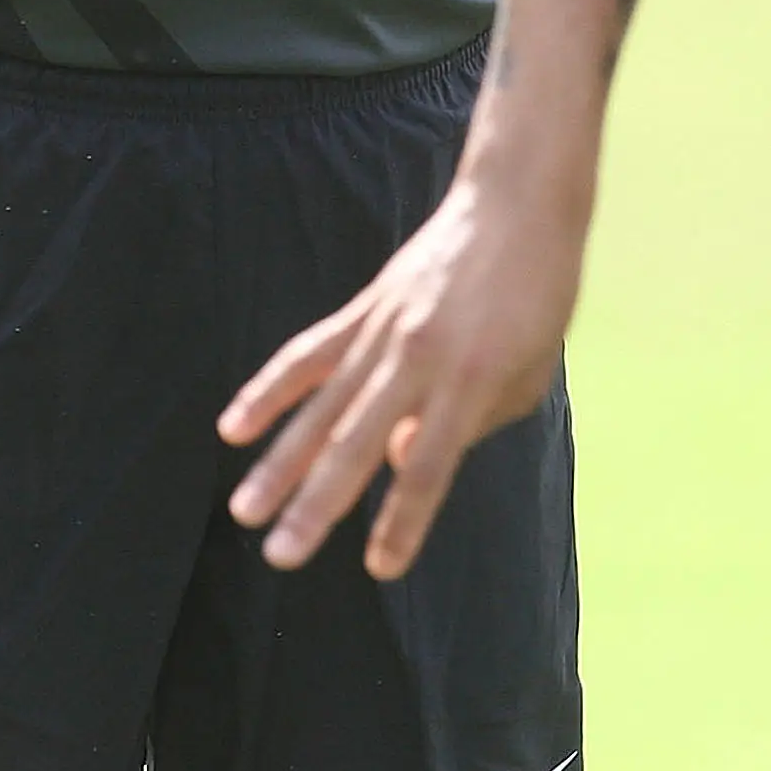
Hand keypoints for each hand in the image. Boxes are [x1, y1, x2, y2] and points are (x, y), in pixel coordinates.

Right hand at [220, 155, 584, 580]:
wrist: (518, 204)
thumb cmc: (537, 297)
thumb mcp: (529, 371)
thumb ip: (474, 425)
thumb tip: (400, 458)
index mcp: (471, 379)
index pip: (430, 465)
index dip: (403, 519)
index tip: (379, 566)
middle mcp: (420, 357)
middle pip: (359, 443)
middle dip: (318, 505)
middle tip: (281, 556)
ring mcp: (384, 329)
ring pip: (321, 406)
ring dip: (280, 462)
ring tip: (244, 511)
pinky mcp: (364, 307)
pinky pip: (309, 355)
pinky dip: (269, 390)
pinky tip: (232, 427)